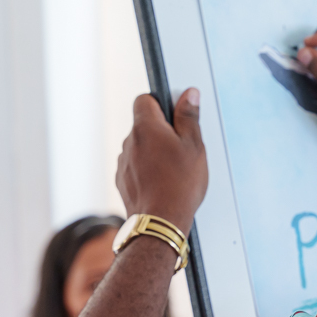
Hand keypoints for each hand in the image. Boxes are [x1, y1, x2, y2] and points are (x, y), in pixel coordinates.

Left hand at [115, 88, 207, 233]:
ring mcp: (123, 161)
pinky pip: (135, 166)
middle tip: (182, 148)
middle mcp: (129, 141)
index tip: (175, 115)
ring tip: (174, 170)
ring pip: (140, 147)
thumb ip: (189, 117)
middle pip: (144, 125)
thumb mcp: (194, 146)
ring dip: (154, 152)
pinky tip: (163, 182)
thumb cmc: (180, 185)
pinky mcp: (122, 179)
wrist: (160, 221)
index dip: (161, 103)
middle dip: (162, 131)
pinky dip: (147, 170)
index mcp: (146, 127)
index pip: (145, 99)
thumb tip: (189, 94)